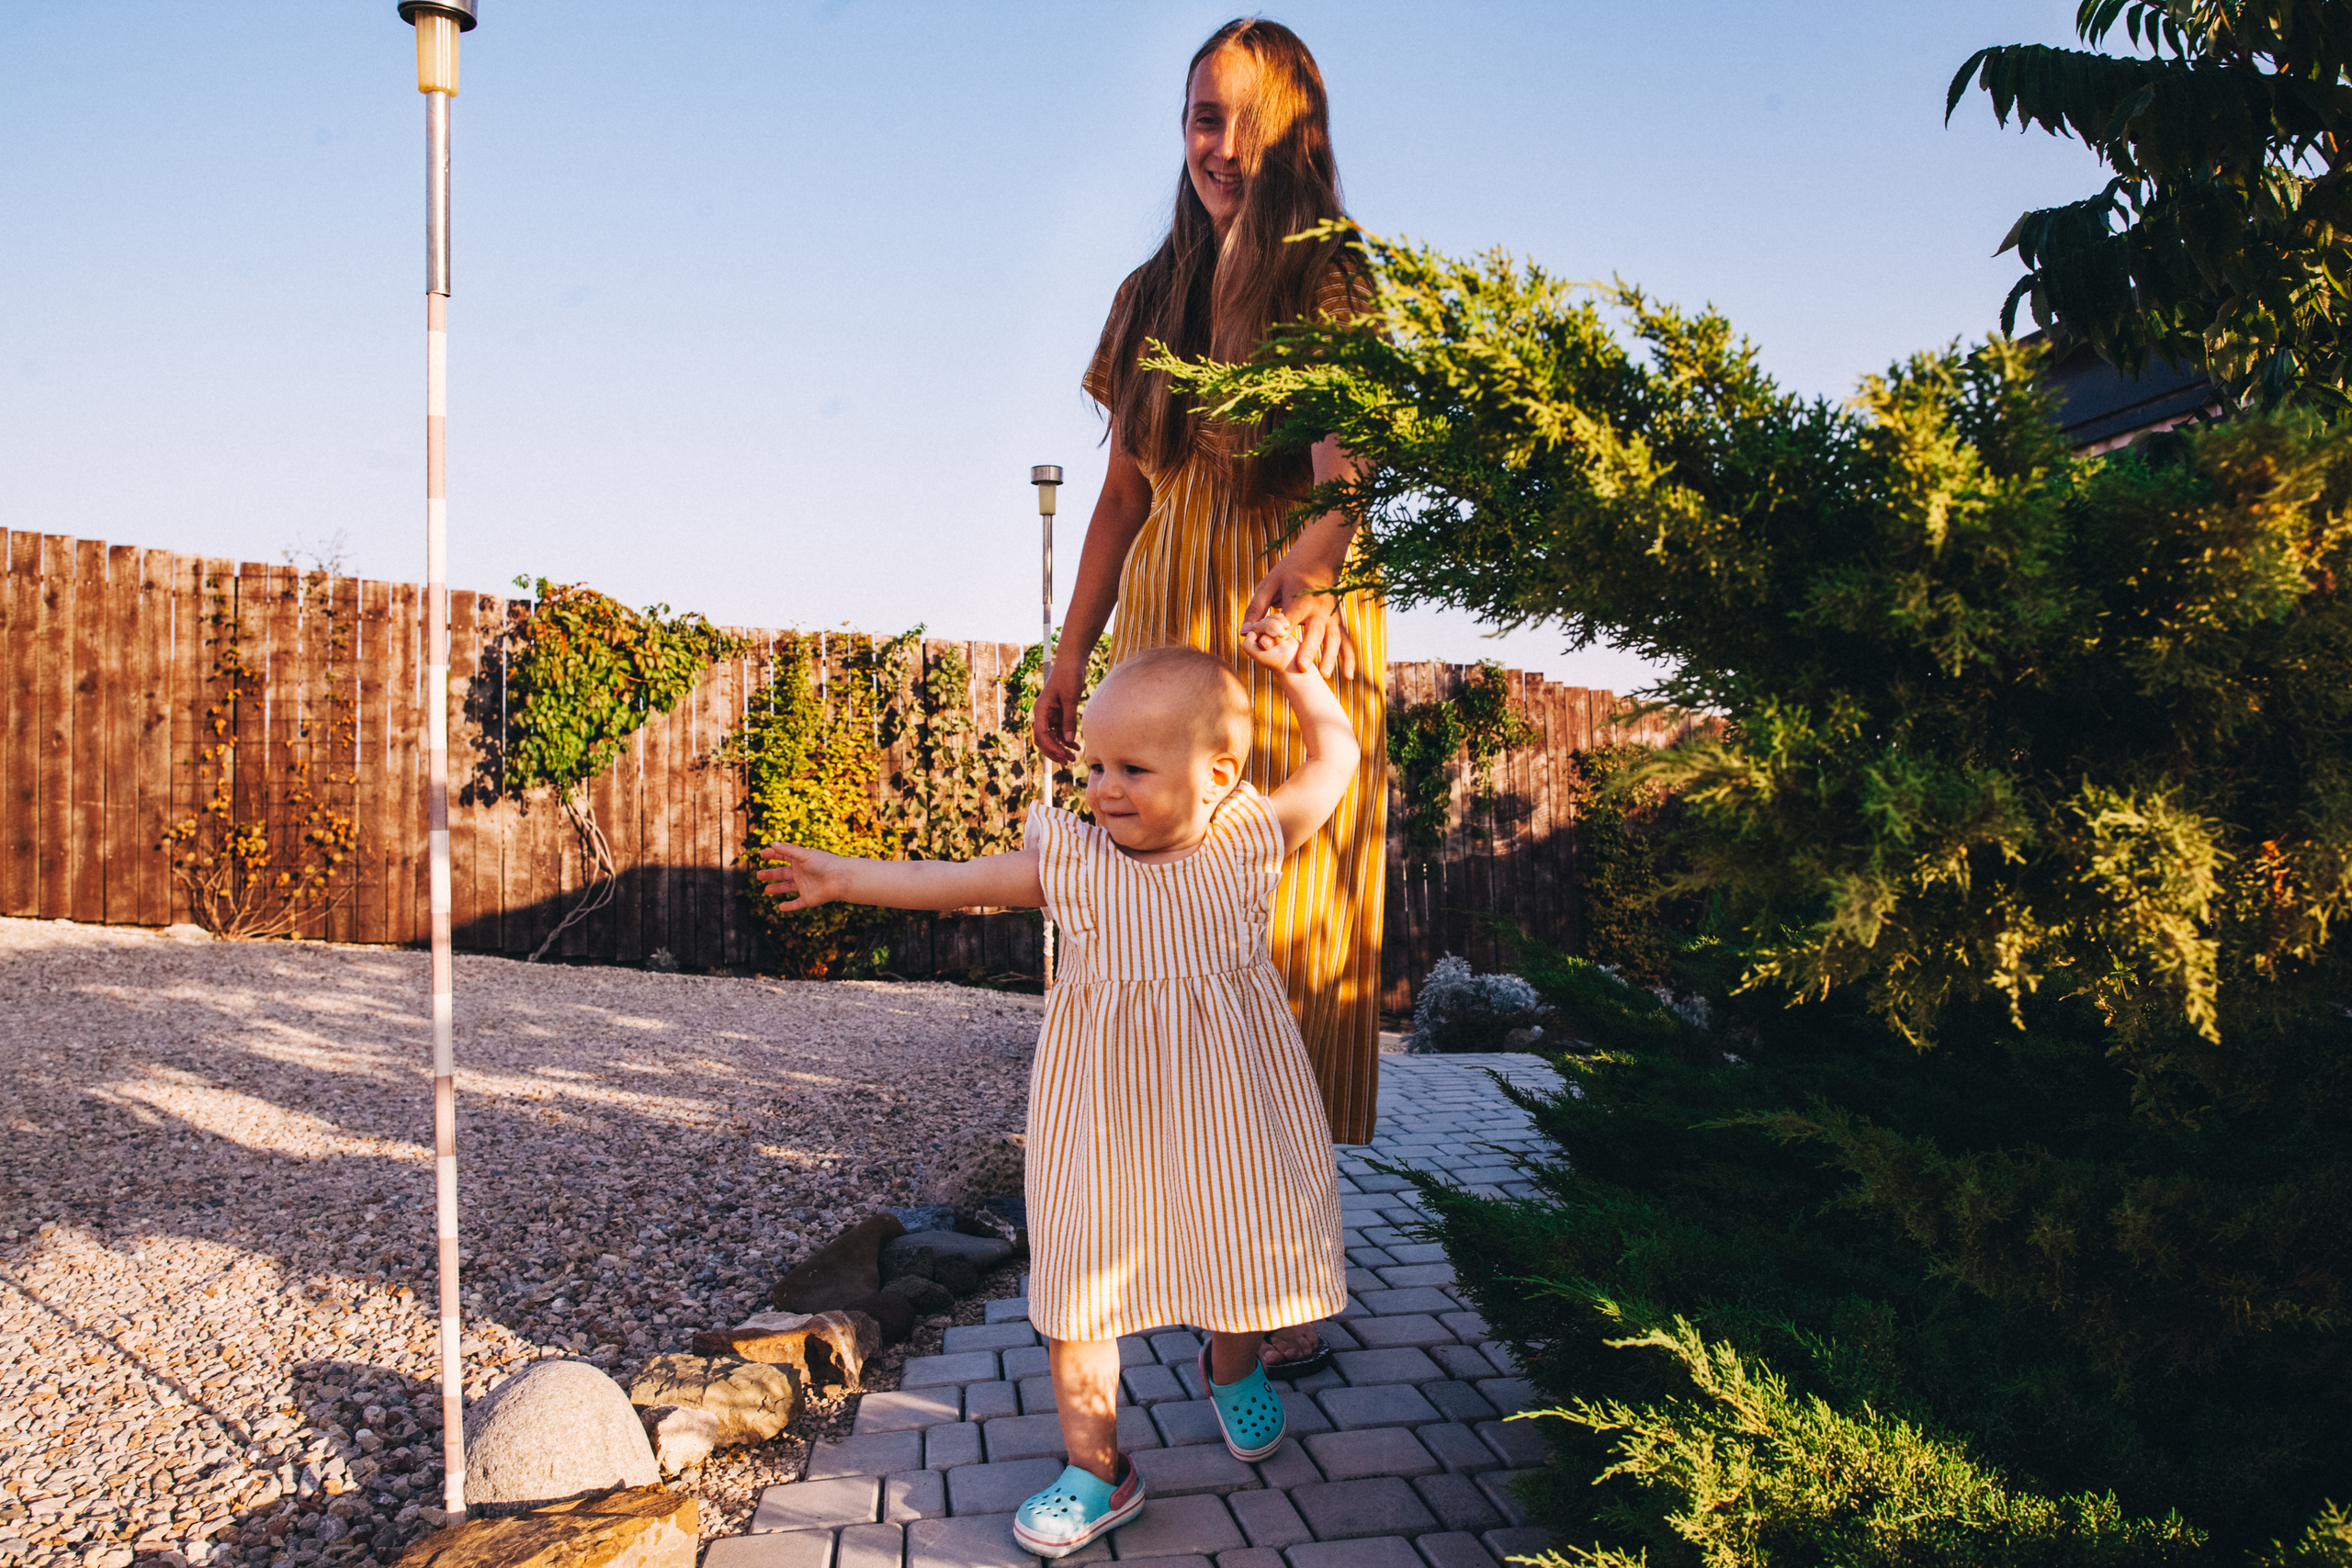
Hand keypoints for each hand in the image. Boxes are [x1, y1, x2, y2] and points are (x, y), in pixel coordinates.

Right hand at [754, 844, 852, 911]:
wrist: (840, 879)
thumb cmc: (824, 864)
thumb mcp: (805, 855)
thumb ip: (789, 850)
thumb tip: (773, 844)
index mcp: (801, 861)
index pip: (783, 857)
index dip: (773, 855)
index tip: (761, 854)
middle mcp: (801, 873)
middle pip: (783, 873)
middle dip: (771, 874)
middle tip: (758, 875)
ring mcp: (805, 886)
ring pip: (788, 888)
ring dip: (777, 889)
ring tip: (766, 890)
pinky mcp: (809, 898)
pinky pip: (797, 903)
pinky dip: (789, 906)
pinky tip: (781, 907)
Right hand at [1033, 654, 1084, 764]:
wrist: (1072, 662)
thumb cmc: (1069, 676)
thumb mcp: (1070, 699)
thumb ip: (1069, 720)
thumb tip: (1068, 741)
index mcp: (1041, 710)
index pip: (1041, 736)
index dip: (1051, 749)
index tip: (1063, 758)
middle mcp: (1043, 714)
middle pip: (1044, 740)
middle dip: (1055, 752)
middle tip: (1068, 762)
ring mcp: (1050, 714)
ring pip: (1052, 737)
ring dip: (1061, 748)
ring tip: (1073, 758)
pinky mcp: (1058, 713)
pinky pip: (1059, 731)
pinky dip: (1066, 739)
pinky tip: (1076, 746)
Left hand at [1245, 557, 1356, 681]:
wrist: (1321, 555)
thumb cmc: (1290, 571)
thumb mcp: (1269, 585)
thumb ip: (1256, 608)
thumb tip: (1243, 631)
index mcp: (1299, 599)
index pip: (1286, 620)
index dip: (1275, 634)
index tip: (1264, 648)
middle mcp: (1318, 608)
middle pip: (1313, 631)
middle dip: (1307, 648)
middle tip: (1300, 666)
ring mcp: (1331, 615)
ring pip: (1332, 638)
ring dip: (1329, 656)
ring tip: (1323, 674)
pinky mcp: (1337, 621)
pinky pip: (1345, 642)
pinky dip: (1348, 659)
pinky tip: (1347, 676)